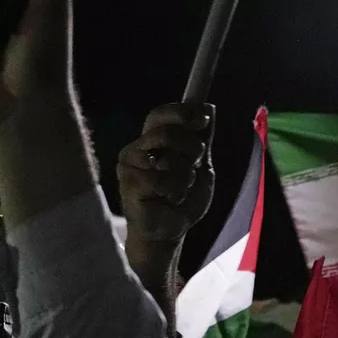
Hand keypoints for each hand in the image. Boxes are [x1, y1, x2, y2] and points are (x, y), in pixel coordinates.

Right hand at [118, 104, 215, 247]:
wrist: (170, 231)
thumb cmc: (182, 198)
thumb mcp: (201, 165)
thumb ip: (203, 138)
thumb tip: (208, 107)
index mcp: (152, 141)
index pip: (160, 114)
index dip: (181, 112)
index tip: (203, 120)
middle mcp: (137, 149)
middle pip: (167, 132)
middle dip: (192, 150)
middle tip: (194, 168)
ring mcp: (129, 165)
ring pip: (168, 158)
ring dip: (185, 177)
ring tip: (179, 190)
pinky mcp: (128, 183)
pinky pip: (161, 179)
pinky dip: (175, 191)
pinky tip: (168, 200)